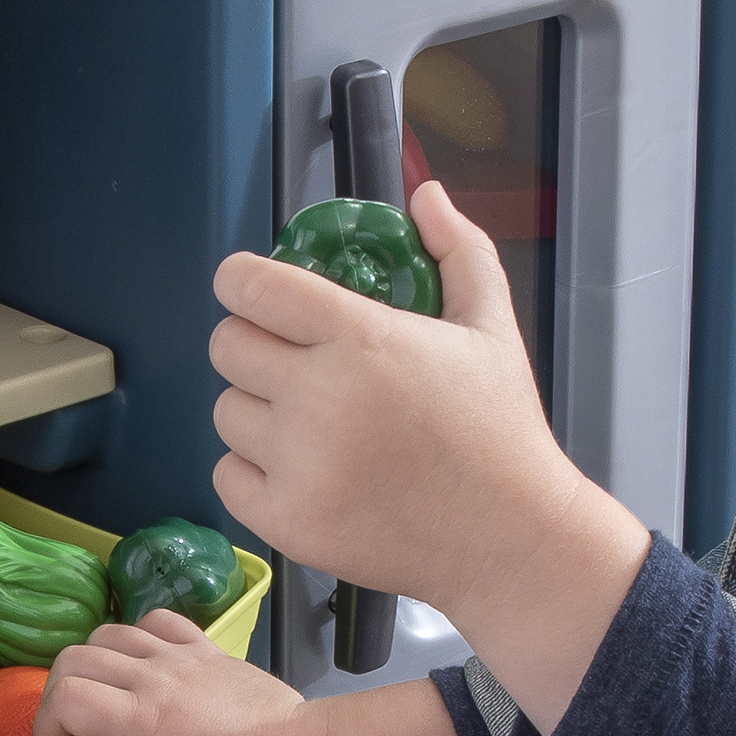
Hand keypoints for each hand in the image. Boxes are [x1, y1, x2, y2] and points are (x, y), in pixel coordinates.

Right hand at [38, 613, 327, 735]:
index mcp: (141, 721)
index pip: (64, 698)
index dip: (46, 726)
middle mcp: (154, 676)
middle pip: (74, 659)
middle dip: (58, 696)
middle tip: (75, 734)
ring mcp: (182, 655)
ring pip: (108, 633)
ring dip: (91, 665)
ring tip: (105, 703)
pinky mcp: (206, 646)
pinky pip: (154, 621)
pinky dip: (133, 638)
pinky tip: (142, 669)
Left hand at [210, 182, 567, 604]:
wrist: (510, 538)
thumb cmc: (500, 432)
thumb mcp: (491, 328)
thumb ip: (459, 250)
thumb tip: (426, 196)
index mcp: (362, 338)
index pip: (251, 286)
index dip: (241, 281)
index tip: (252, 291)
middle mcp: (320, 398)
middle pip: (226, 345)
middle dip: (252, 344)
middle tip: (292, 363)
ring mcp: (299, 464)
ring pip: (226, 411)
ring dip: (256, 410)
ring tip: (309, 423)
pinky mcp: (287, 520)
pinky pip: (227, 475)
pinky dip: (253, 471)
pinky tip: (302, 469)